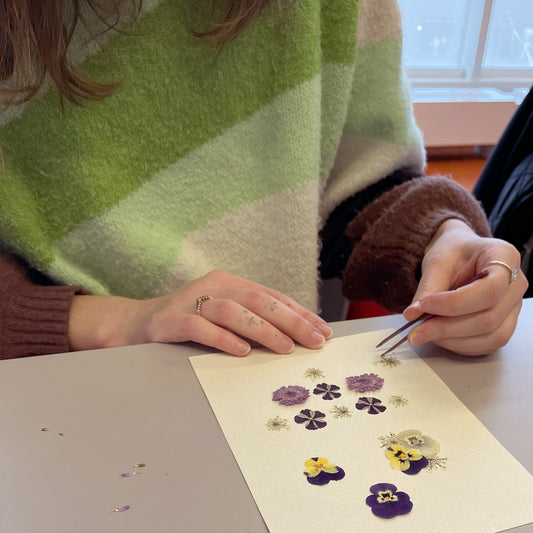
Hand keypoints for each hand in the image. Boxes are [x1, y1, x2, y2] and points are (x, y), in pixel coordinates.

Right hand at [68, 270, 331, 355]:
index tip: (322, 330)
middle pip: (258, 300)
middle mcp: (213, 287)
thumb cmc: (186, 323)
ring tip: (285, 347)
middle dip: (290, 320)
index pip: (271, 296)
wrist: (134, 324)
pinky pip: (200, 327)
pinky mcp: (171, 320)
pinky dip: (223, 338)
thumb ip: (250, 321)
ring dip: (263, 329)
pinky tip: (241, 351)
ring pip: (233, 311)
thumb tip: (292, 338)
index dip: (299, 312)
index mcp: (230, 284)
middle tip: (313, 341)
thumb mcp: (221, 316)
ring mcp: (191, 302)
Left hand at [403, 219, 527, 354]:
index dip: (454, 304)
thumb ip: (427, 287)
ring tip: (424, 333)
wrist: (461, 255)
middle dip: (447, 328)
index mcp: (504, 257)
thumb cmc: (453, 251)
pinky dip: (460, 345)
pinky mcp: (504, 324)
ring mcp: (513, 307)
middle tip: (415, 331)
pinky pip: (487, 344)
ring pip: (491, 336)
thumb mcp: (437, 260)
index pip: (489, 290)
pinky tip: (438, 337)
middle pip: (489, 318)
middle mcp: (516, 284)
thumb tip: (412, 315)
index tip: (424, 306)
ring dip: (453, 340)